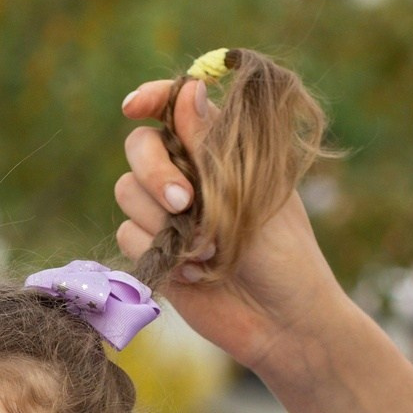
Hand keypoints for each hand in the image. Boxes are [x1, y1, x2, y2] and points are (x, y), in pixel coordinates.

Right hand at [112, 78, 347, 375]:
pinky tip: (196, 273)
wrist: (283, 323)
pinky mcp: (153, 251)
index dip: (151, 98)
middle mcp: (188, 175)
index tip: (135, 106)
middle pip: (140, 146)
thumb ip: (212, 146)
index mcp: (219, 151)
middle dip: (155, 171)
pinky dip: (159, 253)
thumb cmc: (285, 255)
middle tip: (184, 203)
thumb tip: (189, 90)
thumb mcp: (253, 194)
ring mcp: (167, 214)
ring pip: (127, 192)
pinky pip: (128, 235)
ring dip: (162, 221)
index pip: (175, 106)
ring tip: (207, 251)